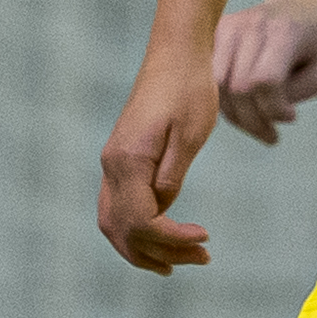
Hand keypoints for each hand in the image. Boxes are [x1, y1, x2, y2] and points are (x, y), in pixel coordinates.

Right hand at [97, 55, 218, 271]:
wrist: (175, 56)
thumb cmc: (189, 90)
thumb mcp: (190, 135)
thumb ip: (172, 177)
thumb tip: (162, 211)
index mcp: (127, 161)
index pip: (141, 222)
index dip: (172, 239)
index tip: (205, 238)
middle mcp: (111, 166)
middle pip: (122, 231)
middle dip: (159, 253)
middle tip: (201, 259)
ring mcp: (112, 165)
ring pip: (114, 224)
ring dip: (144, 249)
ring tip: (180, 261)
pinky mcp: (121, 161)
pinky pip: (120, 208)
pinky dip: (138, 231)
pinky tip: (163, 238)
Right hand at [210, 0, 316, 144]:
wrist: (299, 7)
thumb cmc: (312, 46)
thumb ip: (293, 94)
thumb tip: (263, 111)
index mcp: (283, 32)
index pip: (265, 80)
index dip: (274, 109)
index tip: (291, 117)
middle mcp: (251, 25)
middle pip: (238, 87)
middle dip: (254, 120)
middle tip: (270, 135)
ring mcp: (228, 26)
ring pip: (217, 86)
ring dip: (235, 116)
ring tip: (256, 126)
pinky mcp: (214, 32)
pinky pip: (209, 77)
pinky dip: (223, 100)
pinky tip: (242, 109)